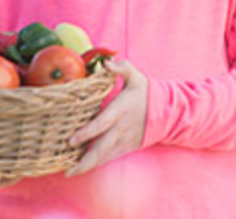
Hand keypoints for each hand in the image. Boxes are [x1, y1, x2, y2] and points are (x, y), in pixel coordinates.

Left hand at [65, 59, 146, 176]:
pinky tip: (83, 168)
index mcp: (120, 110)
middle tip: (68, 168)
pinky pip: (110, 157)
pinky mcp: (126, 147)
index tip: (71, 140)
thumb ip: (121, 68)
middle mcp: (121, 128)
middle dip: (85, 159)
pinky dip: (97, 164)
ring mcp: (124, 140)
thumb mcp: (135, 76)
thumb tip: (106, 63)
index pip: (102, 123)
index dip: (87, 133)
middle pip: (102, 147)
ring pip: (105, 156)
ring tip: (70, 172)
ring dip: (88, 165)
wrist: (167, 112)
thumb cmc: (146, 92)